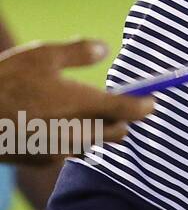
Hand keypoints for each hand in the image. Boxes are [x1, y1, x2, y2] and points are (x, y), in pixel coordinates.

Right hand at [0, 39, 154, 161]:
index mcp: (81, 104)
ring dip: (97, 132)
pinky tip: (55, 124)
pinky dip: (72, 140)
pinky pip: (68, 151)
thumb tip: (106, 49)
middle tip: (117, 105)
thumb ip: (79, 52)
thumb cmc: (5, 81)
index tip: (151, 100)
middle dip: (122, 121)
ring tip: (84, 113)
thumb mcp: (42, 55)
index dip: (145, 106)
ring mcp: (58, 149)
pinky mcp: (40, 160)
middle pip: (117, 133)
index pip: (128, 111)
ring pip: (93, 145)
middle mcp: (75, 131)